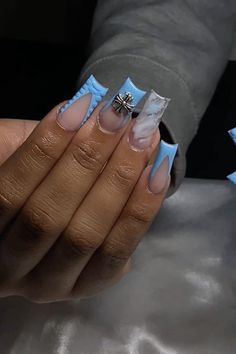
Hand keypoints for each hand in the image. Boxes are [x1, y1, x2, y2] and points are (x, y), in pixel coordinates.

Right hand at [0, 83, 171, 302]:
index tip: (81, 106)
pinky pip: (116, 254)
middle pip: (48, 217)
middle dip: (88, 160)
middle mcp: (10, 268)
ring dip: (118, 181)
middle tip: (119, 117)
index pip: (10, 193)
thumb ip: (40, 144)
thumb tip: (88, 110)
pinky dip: (139, 211)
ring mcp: (49, 285)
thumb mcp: (18, 157)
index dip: (45, 149)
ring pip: (84, 236)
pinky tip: (156, 173)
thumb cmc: (27, 179)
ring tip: (142, 138)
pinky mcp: (87, 288)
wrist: (44, 215)